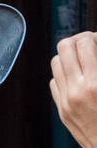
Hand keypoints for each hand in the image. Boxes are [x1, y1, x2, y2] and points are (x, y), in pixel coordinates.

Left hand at [51, 33, 96, 147]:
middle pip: (63, 48)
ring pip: (55, 63)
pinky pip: (54, 82)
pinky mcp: (61, 110)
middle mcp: (76, 90)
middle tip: (90, 44)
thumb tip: (95, 44)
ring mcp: (65, 101)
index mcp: (95, 83)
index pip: (83, 44)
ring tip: (84, 60)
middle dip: (77, 41)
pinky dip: (64, 75)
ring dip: (69, 56)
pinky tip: (78, 77)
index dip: (92, 37)